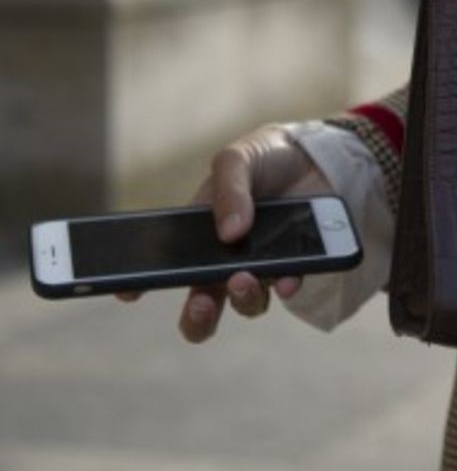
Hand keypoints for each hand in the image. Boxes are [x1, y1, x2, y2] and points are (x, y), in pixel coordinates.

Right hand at [116, 124, 330, 342]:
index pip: (166, 268)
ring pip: (246, 303)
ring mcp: (261, 267)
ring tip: (245, 278)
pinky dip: (286, 285)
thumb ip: (228, 190)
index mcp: (198, 237)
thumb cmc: (262, 158)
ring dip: (243, 298)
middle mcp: (225, 261)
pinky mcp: (296, 265)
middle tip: (201, 305)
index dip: (140, 285)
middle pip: (203, 308)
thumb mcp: (237, 160)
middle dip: (197, 317)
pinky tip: (289, 278)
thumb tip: (230, 233)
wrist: (313, 153)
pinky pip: (287, 286)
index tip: (128, 291)